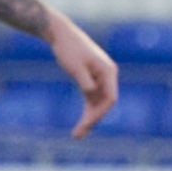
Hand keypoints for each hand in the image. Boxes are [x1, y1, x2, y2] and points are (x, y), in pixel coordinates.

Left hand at [50, 22, 120, 136]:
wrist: (61, 35)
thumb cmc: (68, 49)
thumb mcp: (75, 66)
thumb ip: (85, 80)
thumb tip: (91, 93)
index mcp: (108, 72)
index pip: (110, 98)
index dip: (100, 114)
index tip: (86, 124)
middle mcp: (108, 76)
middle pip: (105, 104)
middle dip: (93, 120)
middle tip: (78, 135)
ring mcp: (101, 79)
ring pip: (99, 104)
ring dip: (90, 119)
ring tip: (78, 135)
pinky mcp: (91, 80)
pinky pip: (92, 100)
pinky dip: (87, 111)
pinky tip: (81, 124)